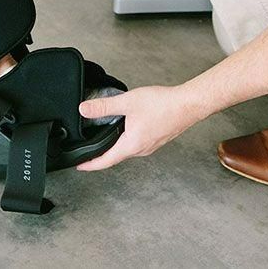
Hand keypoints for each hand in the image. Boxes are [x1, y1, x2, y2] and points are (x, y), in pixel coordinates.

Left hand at [76, 84, 207, 170]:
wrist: (188, 104)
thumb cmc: (163, 105)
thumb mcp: (127, 102)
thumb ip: (104, 106)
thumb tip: (84, 109)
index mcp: (132, 145)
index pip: (106, 161)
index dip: (90, 164)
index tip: (79, 166)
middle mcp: (141, 149)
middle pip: (116, 157)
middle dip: (100, 156)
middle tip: (87, 153)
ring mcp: (150, 145)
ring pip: (127, 150)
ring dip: (114, 148)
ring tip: (102, 142)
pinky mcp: (156, 138)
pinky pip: (136, 143)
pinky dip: (125, 140)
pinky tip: (123, 129)